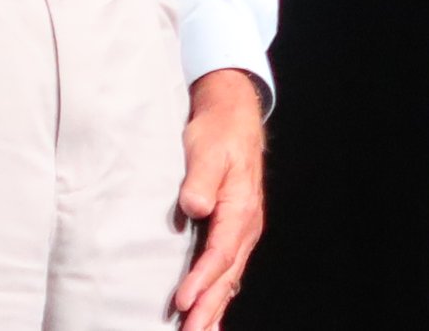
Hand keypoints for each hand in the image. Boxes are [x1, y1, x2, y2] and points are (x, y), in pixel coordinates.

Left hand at [174, 68, 265, 330]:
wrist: (233, 116)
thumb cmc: (218, 131)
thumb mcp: (207, 148)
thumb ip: (200, 178)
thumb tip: (194, 206)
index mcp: (241, 208)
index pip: (220, 253)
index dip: (201, 280)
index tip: (182, 301)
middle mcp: (246, 224)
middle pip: (227, 273)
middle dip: (209, 307)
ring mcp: (242, 229)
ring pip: (230, 276)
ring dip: (214, 305)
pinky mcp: (234, 229)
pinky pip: (229, 268)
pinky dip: (220, 293)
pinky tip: (213, 311)